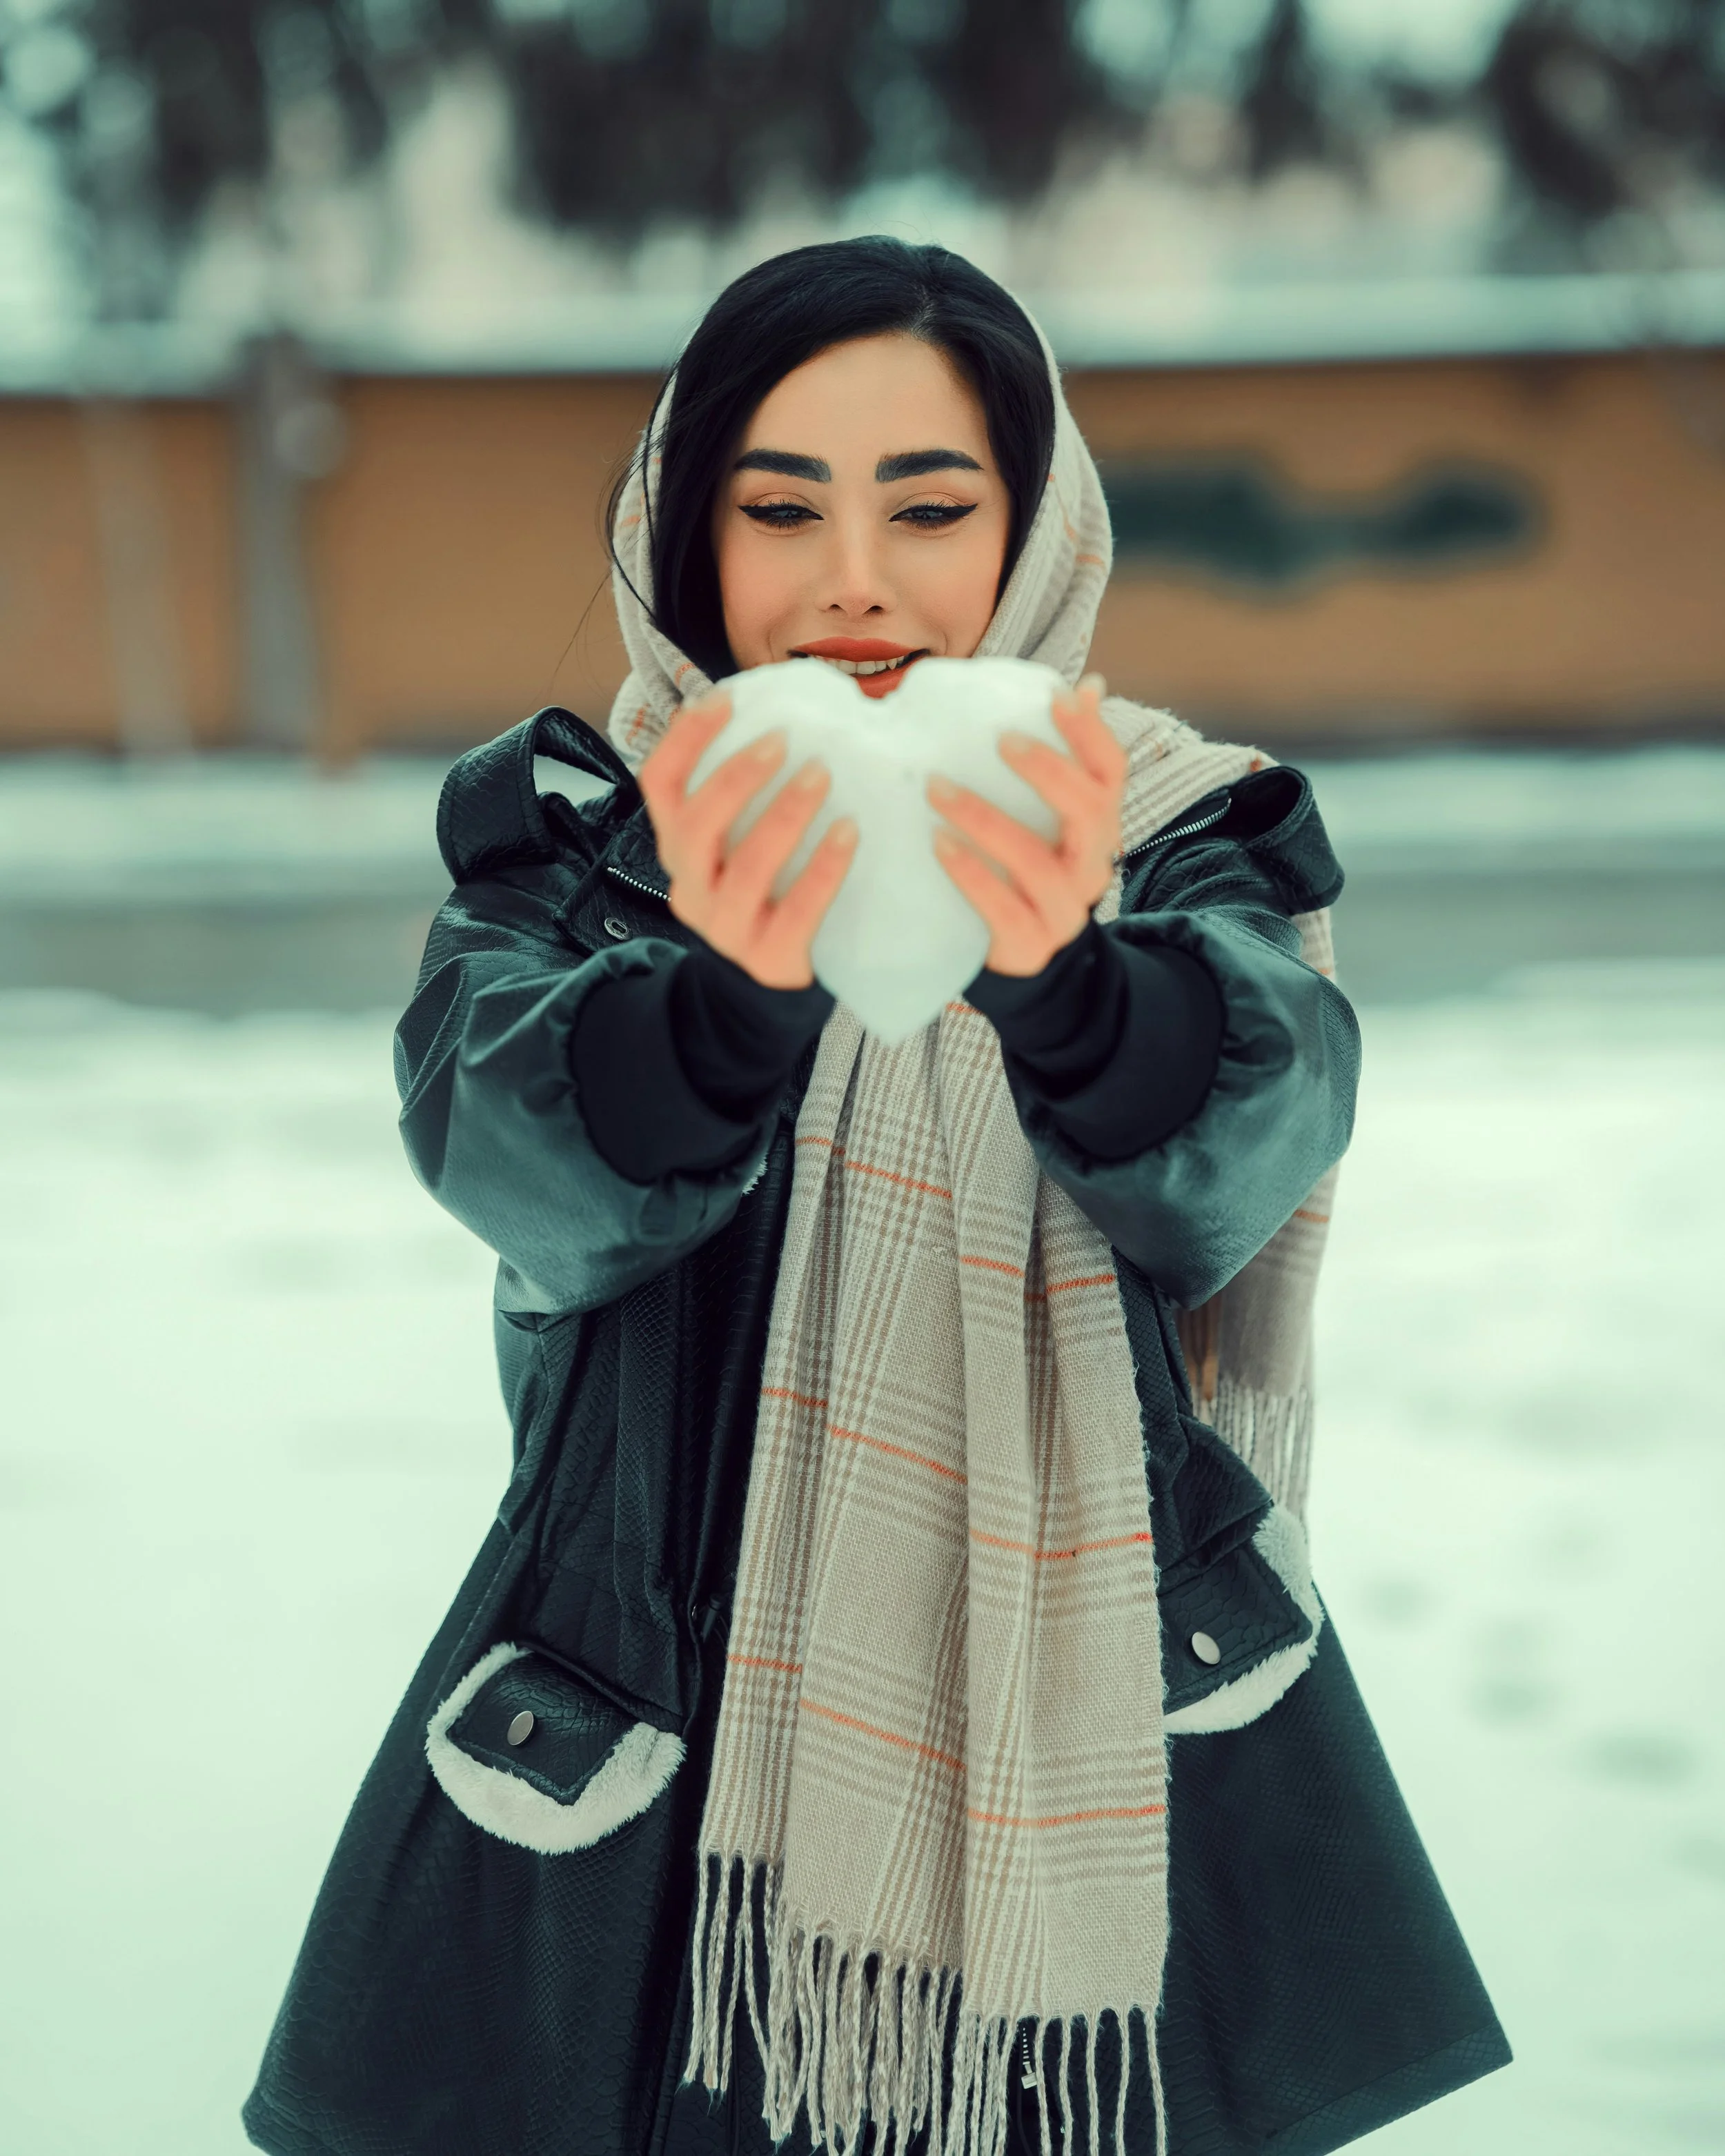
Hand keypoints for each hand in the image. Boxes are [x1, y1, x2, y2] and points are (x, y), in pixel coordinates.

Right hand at [636, 693, 857, 989]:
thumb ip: (745, 797)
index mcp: (678, 849)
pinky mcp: (769, 957)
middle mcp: (691, 887)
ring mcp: (726, 927)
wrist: (761, 990)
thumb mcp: (734, 847)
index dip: (684, 739)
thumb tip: (787, 717)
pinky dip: (824, 869)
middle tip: (782, 741)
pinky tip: (850, 834)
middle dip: (736, 778)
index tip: (723, 700)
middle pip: (695, 828)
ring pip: (745, 870)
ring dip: (785, 816)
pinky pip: (797, 911)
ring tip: (820, 776)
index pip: (658, 785)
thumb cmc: (761, 894)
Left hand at [927, 674, 1125, 976]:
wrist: (1028, 960)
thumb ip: (1058, 764)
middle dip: (1046, 770)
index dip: (1090, 733)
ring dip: (984, 819)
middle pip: (1088, 811)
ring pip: (1036, 862)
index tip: (1057, 695)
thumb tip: (1085, 686)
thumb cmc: (1027, 872)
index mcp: (1099, 829)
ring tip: (937, 789)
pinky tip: (938, 844)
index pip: (1112, 773)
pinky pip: (1002, 908)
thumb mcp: (1047, 820)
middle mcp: (1092, 867)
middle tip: (998, 739)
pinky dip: (969, 873)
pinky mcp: (1029, 944)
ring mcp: (1064, 910)